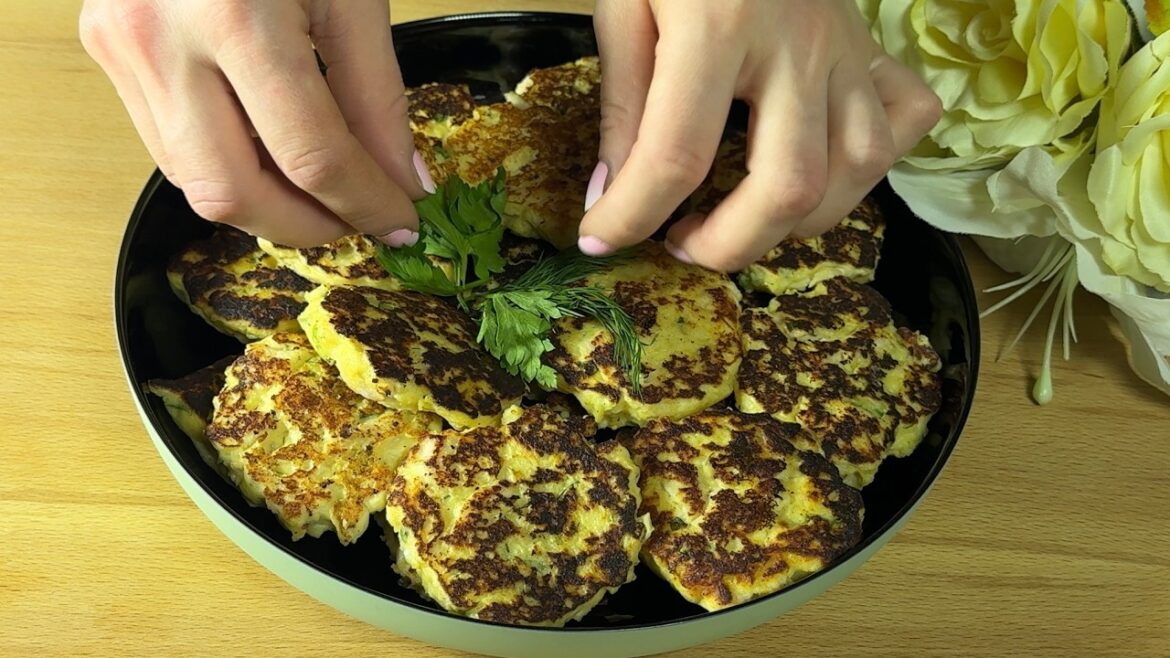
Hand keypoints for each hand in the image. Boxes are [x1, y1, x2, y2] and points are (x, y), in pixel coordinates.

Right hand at [79, 0, 430, 247]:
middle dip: (307, 226)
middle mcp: (161, 39)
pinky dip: (226, 164)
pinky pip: (167, 142)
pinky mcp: (104, 48)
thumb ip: (378, 95)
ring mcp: (120, 46)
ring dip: (264, 204)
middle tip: (357, 221)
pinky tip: (268, 151)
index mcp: (236, 17)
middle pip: (233, 191)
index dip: (366, 203)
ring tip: (319, 192)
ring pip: (191, 180)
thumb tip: (401, 179)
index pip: (311, 155)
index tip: (401, 222)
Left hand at [578, 0, 941, 270]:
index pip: (675, 155)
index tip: (599, 239)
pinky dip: (870, 165)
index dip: (631, 216)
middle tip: (681, 242)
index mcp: (716, 28)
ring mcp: (845, 46)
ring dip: (798, 222)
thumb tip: (613, 193)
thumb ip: (622, 102)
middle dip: (729, 245)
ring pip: (857, 169)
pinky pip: (903, 120)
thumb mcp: (624, 5)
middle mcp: (795, 44)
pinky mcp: (872, 48)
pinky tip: (820, 170)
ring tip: (742, 219)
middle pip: (788, 186)